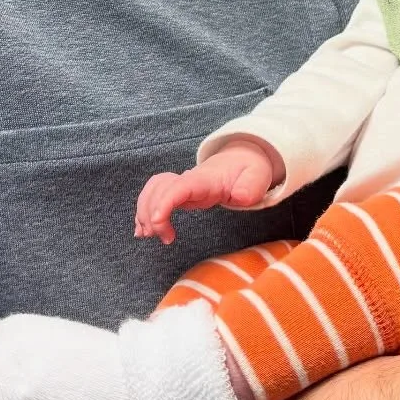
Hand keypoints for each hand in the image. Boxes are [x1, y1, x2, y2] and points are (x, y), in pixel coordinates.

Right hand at [134, 138, 278, 241]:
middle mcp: (188, 180)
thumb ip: (250, 187)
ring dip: (144, 213)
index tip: (157, 223)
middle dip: (152, 214)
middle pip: (159, 190)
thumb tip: (239, 197)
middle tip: (165, 239)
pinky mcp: (178, 192)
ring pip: (152, 191)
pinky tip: (142, 230)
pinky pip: (153, 196)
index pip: (178, 186)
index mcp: (205, 179)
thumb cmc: (248, 171)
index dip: (163, 203)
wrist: (240, 161)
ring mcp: (181, 185)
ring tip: (147, 235)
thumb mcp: (257, 177)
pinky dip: (144, 212)